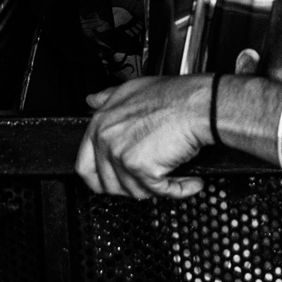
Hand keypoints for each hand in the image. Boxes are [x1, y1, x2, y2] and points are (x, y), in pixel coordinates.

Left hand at [76, 77, 211, 200]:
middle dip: (129, 188)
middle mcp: (106, 140)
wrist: (197, 105)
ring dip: (156, 190)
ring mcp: (121, 156)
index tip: (116, 180)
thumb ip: (107, 98)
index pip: (84, 166)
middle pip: (107, 185)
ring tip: (172, 177)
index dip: (102, 178)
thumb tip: (92, 101)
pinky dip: (179, 190)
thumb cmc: (171, 96)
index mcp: (99, 124)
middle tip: (149, 183)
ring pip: (134, 192)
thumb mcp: (130, 89)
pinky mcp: (142, 169)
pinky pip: (159, 192)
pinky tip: (190, 182)